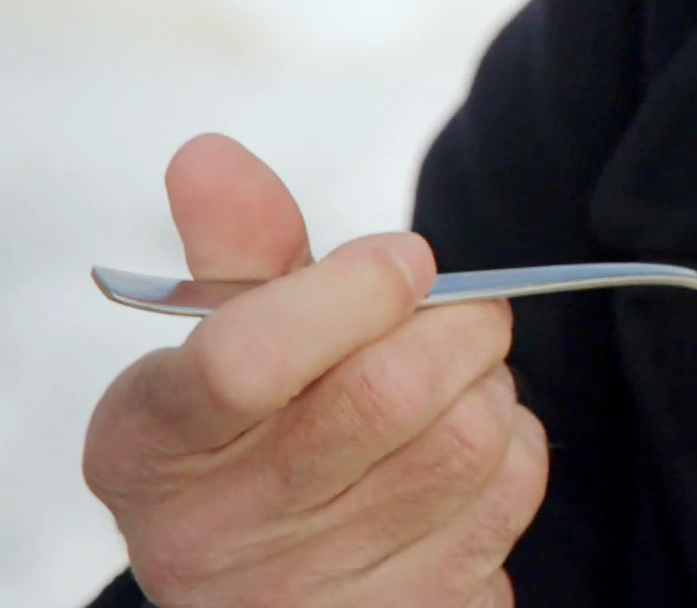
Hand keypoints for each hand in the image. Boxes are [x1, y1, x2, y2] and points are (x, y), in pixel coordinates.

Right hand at [83, 134, 548, 606]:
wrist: (268, 592)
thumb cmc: (251, 445)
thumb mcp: (217, 350)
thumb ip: (235, 250)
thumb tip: (213, 157)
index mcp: (156, 446)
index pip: (250, 357)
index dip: (353, 288)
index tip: (402, 259)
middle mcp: (223, 535)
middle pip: (388, 391)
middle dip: (455, 321)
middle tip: (457, 306)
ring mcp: (318, 591)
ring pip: (469, 437)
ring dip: (490, 381)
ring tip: (456, 377)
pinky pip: (513, 490)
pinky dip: (516, 443)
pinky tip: (469, 445)